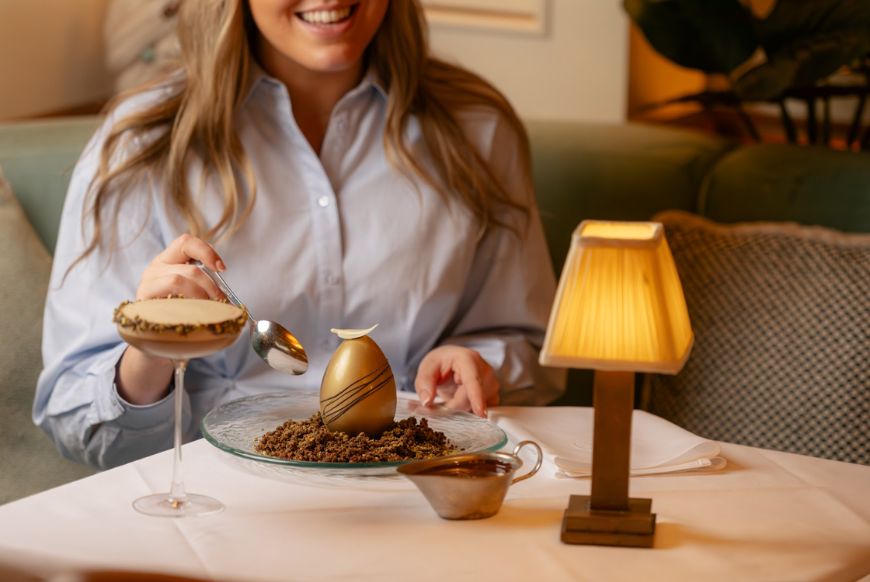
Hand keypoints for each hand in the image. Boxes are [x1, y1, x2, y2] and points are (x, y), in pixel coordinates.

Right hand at [118, 234, 226, 404]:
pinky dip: (186, 306)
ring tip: (209, 311)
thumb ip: (203, 285)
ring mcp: (146, 284)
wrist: (156, 342)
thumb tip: (229, 297)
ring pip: (178, 280)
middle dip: (212, 286)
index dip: (207, 252)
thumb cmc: (178, 315)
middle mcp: (154, 268)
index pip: (186, 242)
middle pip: (190, 269)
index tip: (222, 269)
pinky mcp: (142, 302)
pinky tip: (192, 317)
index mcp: (168, 260)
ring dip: (201, 296)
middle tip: (222, 303)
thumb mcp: (191, 294)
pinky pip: (167, 298)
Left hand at [414, 346, 499, 416]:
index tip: (481, 413)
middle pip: (470, 399)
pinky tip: (461, 399)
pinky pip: (481, 410)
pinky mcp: (493, 395)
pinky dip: (469, 411)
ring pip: (476, 407)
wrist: (452, 361)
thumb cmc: (441, 363)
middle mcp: (485, 370)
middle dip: (453, 405)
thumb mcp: (427, 368)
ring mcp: (492, 383)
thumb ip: (424, 384)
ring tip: (452, 394)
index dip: (477, 397)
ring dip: (461, 408)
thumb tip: (427, 402)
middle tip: (439, 401)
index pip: (473, 380)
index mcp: (468, 359)